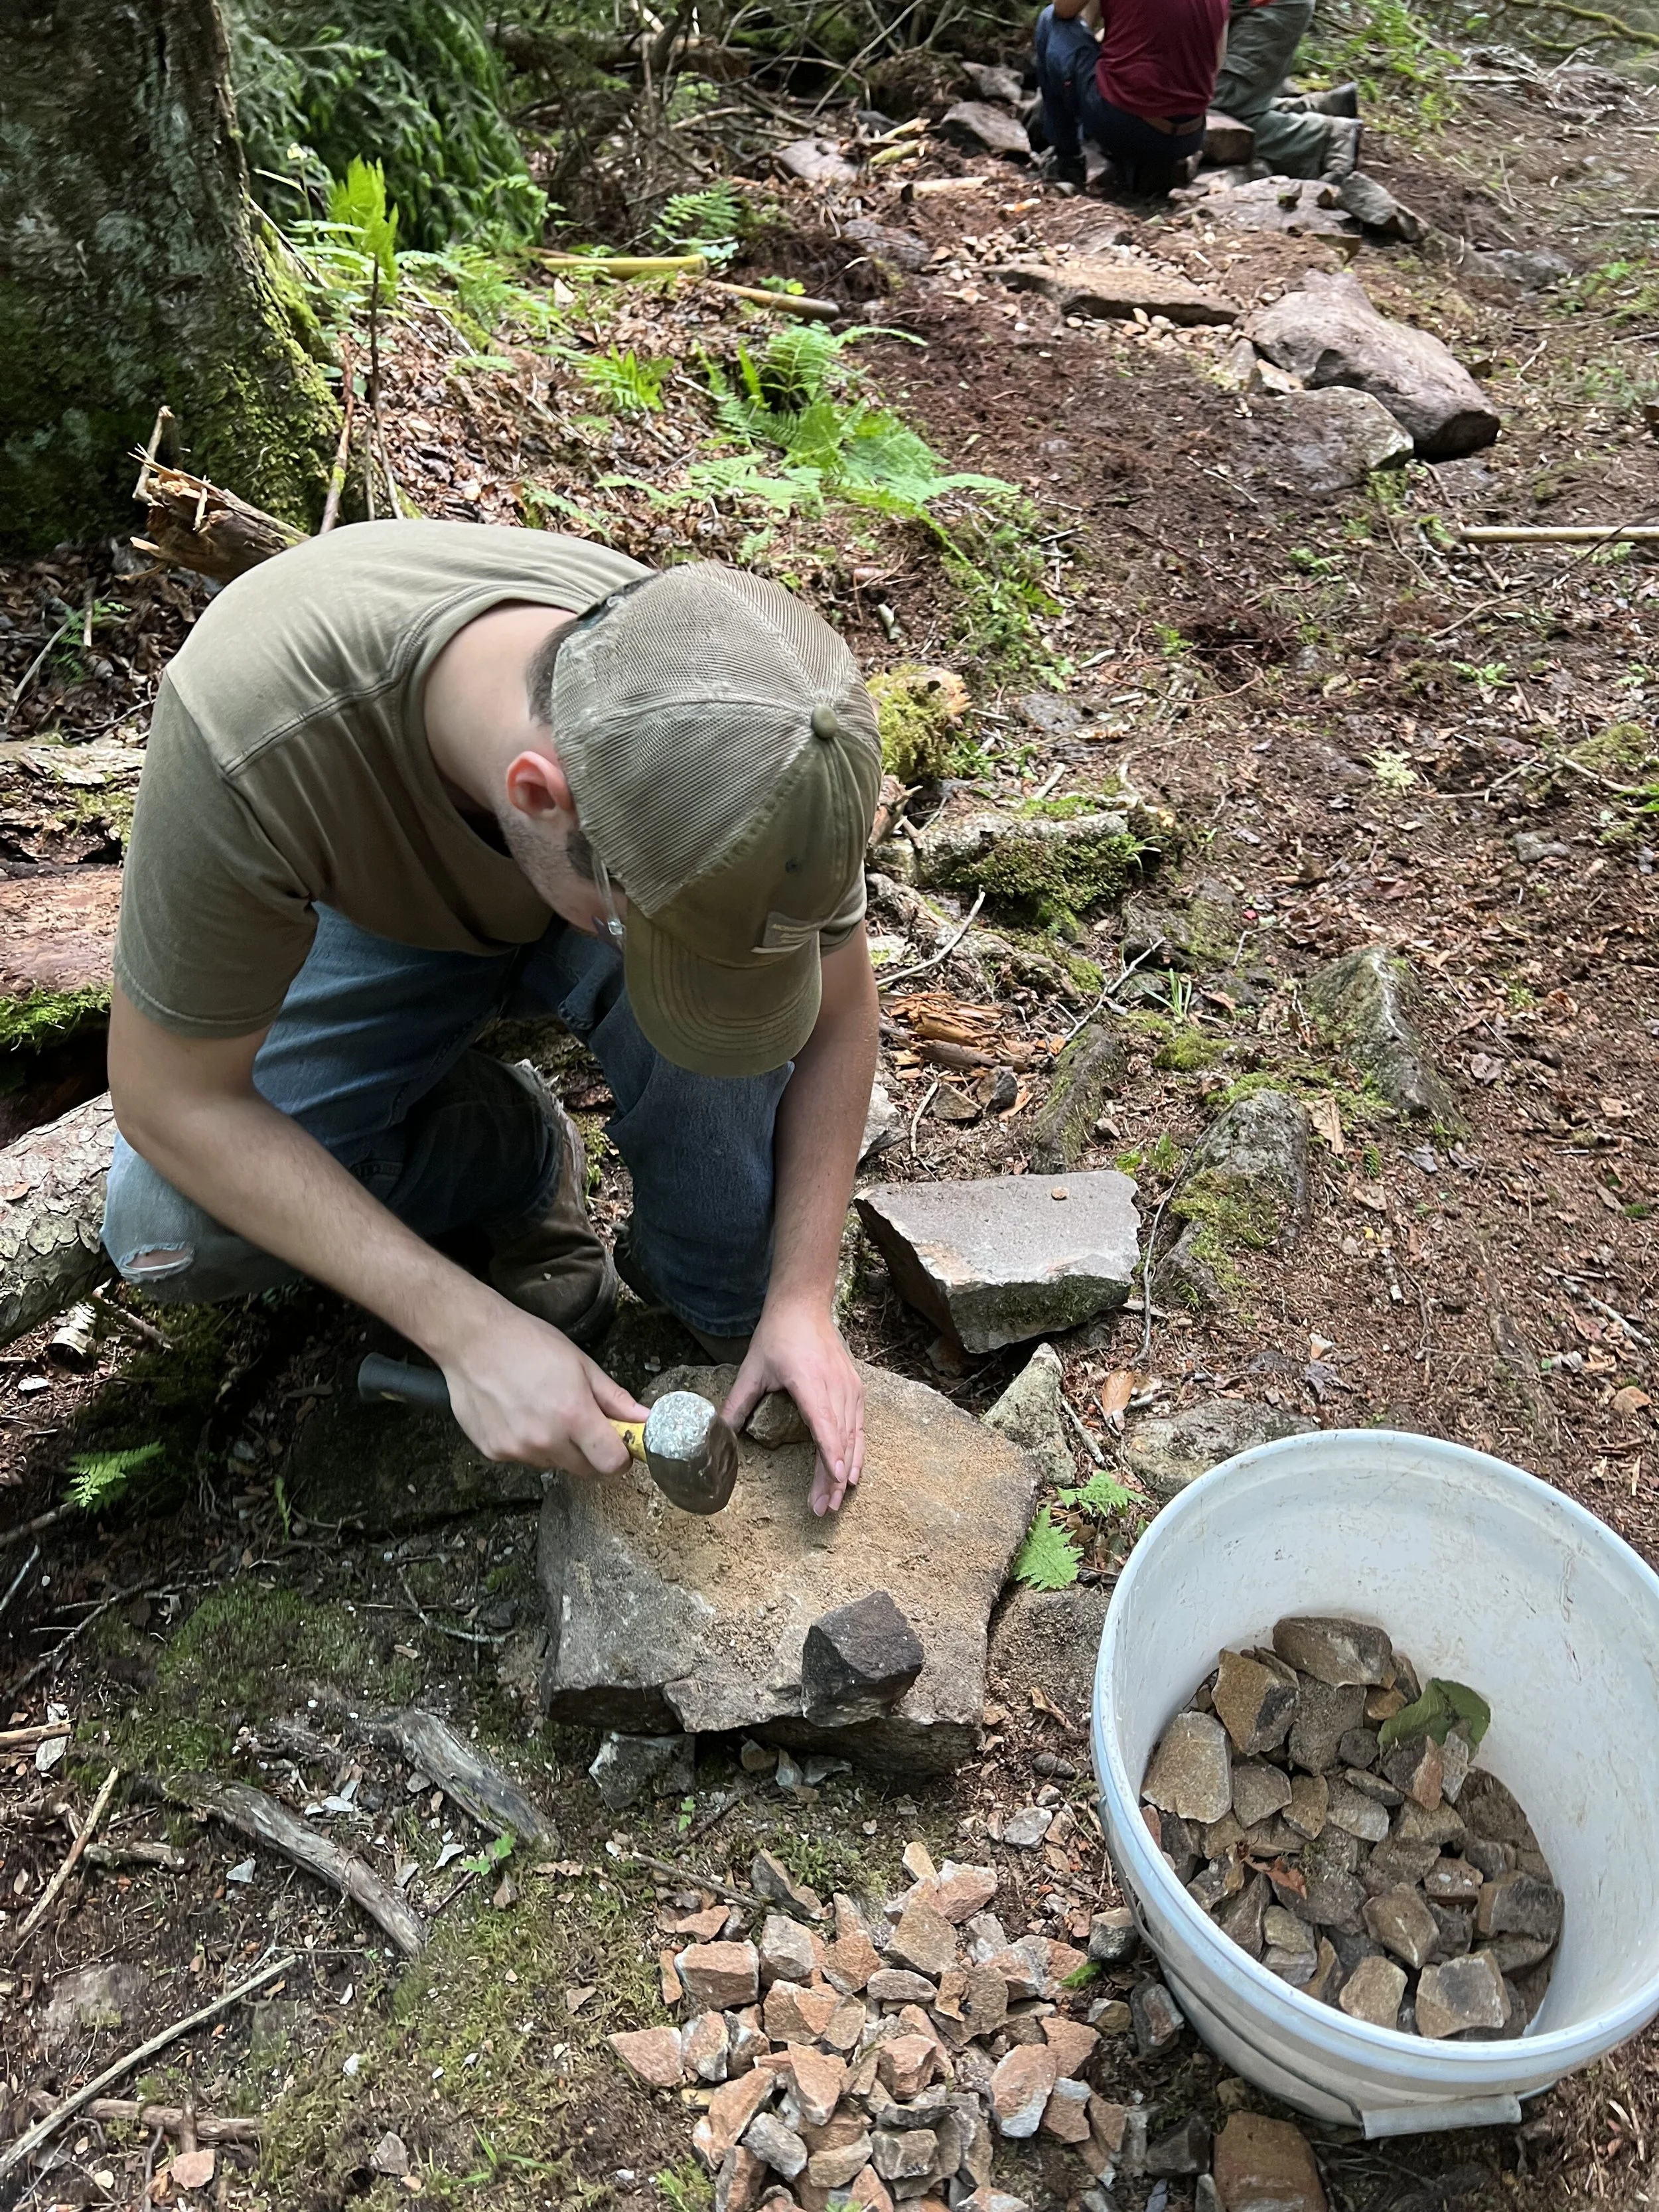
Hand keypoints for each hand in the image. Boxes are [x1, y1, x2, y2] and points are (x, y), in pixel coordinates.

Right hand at [439, 1292, 648, 1476]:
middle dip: (591, 1451)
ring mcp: (517, 1449)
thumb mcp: (581, 1363)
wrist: (472, 1340)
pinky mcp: (494, 1452)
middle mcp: (546, 1440)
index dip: (621, 1456)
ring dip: (557, 1447)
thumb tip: (643, 1418)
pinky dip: (528, 1444)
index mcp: (574, 1416)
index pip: (612, 1464)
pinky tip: (518, 1414)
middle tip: (581, 1421)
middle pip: (585, 1469)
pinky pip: (524, 1458)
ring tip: (543, 1410)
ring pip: (554, 1463)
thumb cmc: (528, 1343)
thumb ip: (614, 1398)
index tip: (619, 1444)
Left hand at [724, 1297, 864, 1515]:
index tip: (835, 1481)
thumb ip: (736, 1404)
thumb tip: (715, 1433)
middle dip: (833, 1479)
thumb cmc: (778, 1335)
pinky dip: (856, 1452)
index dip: (830, 1455)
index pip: (825, 1424)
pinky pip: (859, 1427)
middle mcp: (835, 1387)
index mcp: (810, 1382)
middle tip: (823, 1509)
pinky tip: (850, 1474)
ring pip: (853, 1437)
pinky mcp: (855, 1389)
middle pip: (840, 1440)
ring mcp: (849, 1388)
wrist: (804, 1305)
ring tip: (835, 1501)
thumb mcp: (752, 1368)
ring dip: (845, 1471)